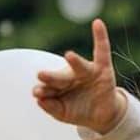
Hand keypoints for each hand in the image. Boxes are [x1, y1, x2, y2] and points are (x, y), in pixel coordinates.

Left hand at [33, 17, 126, 133]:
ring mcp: (87, 72)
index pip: (50, 87)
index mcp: (59, 86)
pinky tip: (98, 24)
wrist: (100, 116)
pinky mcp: (103, 69)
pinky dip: (101, 37)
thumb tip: (39, 100)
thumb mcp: (62, 113)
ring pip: (79, 67)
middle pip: (61, 77)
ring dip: (75, 61)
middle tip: (41, 75)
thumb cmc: (78, 110)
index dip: (44, 90)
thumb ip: (51, 107)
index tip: (36, 92)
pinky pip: (102, 51)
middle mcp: (71, 76)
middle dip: (52, 77)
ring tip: (69, 56)